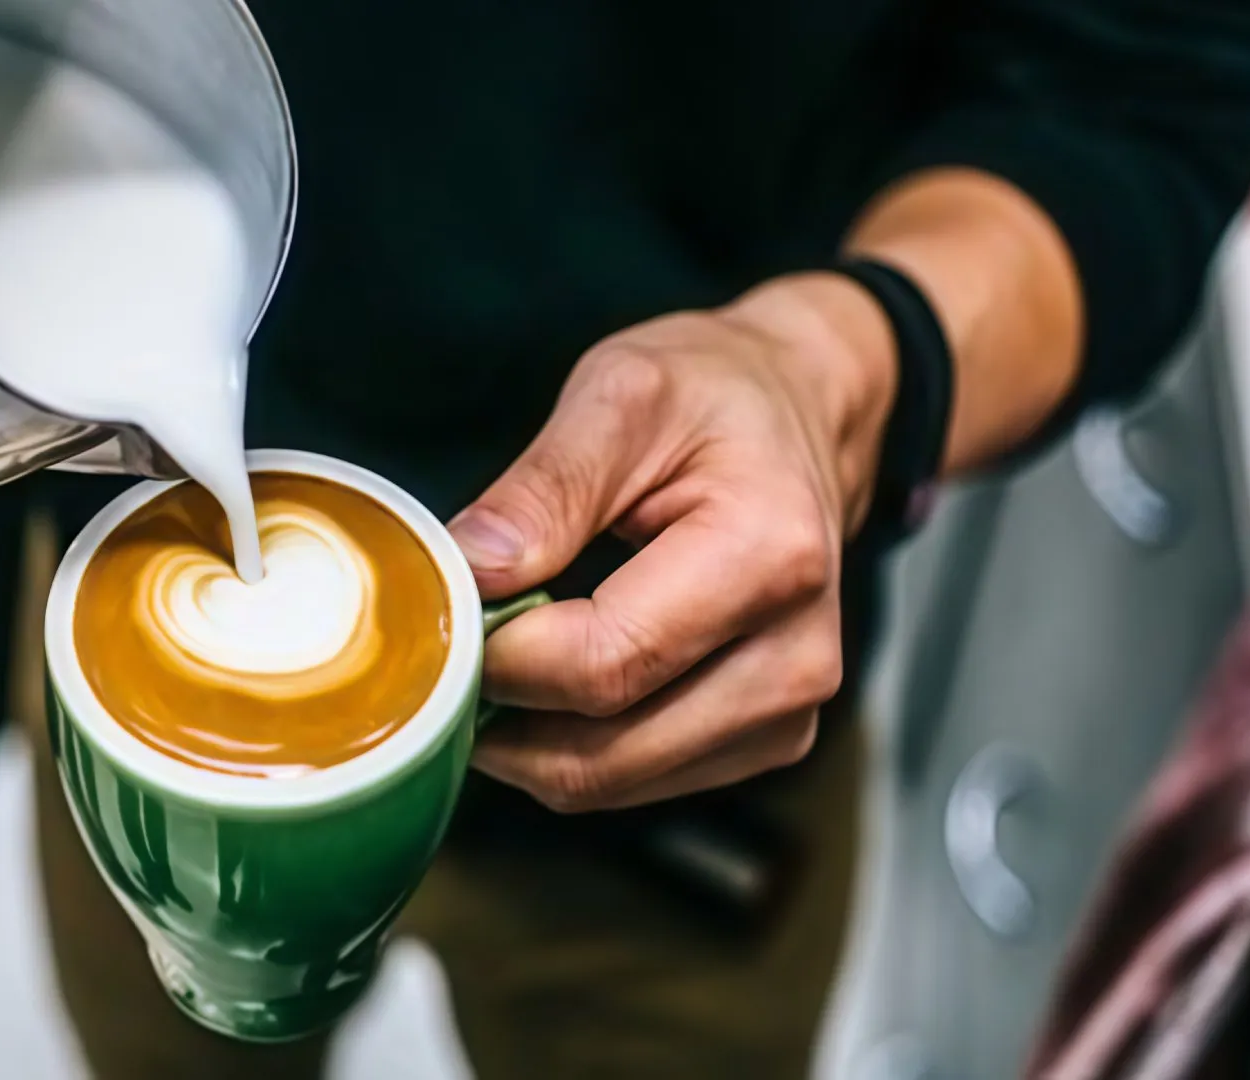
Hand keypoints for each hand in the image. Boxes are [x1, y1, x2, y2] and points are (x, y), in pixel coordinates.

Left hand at [451, 274, 897, 811]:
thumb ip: (544, 486)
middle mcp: (797, 655)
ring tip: (500, 653)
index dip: (502, 657)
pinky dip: (571, 746)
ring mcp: (790, 711)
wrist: (799, 416)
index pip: (603, 664)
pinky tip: (552, 678)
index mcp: (768, 558)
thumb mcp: (622, 395)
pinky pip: (634, 782)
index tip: (451, 611)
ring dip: (528, 739)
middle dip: (504, 711)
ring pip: (610, 781)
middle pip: (605, 749)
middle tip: (454, 646)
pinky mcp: (769, 740)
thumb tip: (472, 572)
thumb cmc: (714, 397)